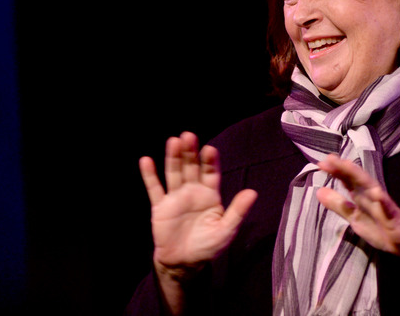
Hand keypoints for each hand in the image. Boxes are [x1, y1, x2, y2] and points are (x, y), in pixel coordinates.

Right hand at [139, 132, 257, 280]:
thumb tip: (253, 192)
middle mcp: (193, 192)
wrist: (184, 263)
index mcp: (210, 195)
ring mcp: (176, 197)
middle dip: (190, 152)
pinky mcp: (160, 207)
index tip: (210, 150)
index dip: (210, 162)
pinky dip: (149, 175)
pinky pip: (155, 189)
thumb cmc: (208, 246)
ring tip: (173, 141)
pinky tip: (146, 161)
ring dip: (173, 158)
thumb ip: (238, 211)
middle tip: (189, 136)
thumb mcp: (226, 230)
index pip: (210, 173)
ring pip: (174, 173)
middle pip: (191, 167)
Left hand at [315, 154, 399, 264]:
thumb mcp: (354, 218)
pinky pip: (388, 207)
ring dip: (359, 177)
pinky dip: (382, 200)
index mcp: (361, 197)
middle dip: (344, 169)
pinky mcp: (394, 215)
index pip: (347, 181)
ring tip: (347, 166)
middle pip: (356, 179)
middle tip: (330, 158)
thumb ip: (338, 205)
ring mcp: (383, 205)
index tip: (322, 162)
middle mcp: (371, 196)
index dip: (336, 171)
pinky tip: (377, 193)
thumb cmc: (380, 228)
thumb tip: (319, 191)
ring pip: (370, 188)